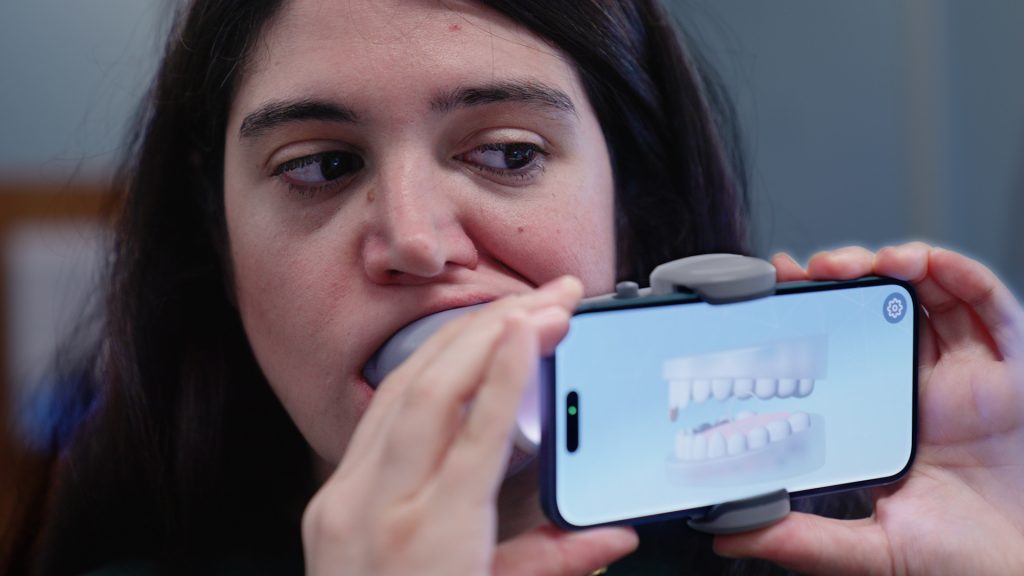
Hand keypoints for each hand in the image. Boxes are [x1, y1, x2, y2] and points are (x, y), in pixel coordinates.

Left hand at [302, 276, 637, 575]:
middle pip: (434, 393)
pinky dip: (418, 372)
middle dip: (492, 330)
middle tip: (546, 297)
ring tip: (509, 308)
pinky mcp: (328, 497)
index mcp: (435, 541)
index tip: (538, 323)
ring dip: (456, 339)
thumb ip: (554, 564)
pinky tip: (451, 350)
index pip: (477, 433)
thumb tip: (615, 534)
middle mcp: (381, 509)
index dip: (511, 370)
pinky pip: (374, 414)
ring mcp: (345, 498)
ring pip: (398, 390)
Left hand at [714, 244, 1023, 574]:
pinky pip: (991, 307)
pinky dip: (958, 274)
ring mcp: (969, 374)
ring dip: (894, 263)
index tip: (769, 294)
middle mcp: (926, 385)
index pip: (844, 346)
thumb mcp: (867, 547)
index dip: (812, 314)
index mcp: (888, 414)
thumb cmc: (956, 561)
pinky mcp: (1014, 371)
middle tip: (806, 273)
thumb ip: (802, 538)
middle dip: (844, 278)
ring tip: (856, 263)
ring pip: (932, 295)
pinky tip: (921, 265)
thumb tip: (727, 533)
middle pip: (884, 308)